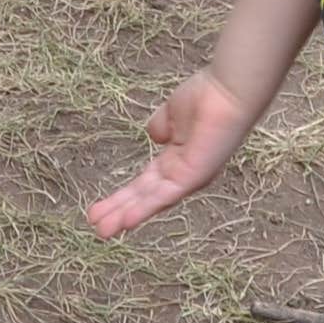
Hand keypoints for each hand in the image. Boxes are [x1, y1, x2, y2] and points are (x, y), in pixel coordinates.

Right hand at [87, 69, 255, 235]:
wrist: (228, 90)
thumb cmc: (206, 97)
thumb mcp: (173, 113)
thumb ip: (161, 127)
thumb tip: (153, 135)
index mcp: (178, 160)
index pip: (145, 183)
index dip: (123, 195)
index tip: (99, 207)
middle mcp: (182, 174)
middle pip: (145, 196)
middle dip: (119, 210)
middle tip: (95, 226)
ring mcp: (188, 177)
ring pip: (151, 201)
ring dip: (126, 215)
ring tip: (102, 231)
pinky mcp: (193, 177)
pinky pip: (165, 195)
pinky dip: (145, 209)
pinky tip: (126, 221)